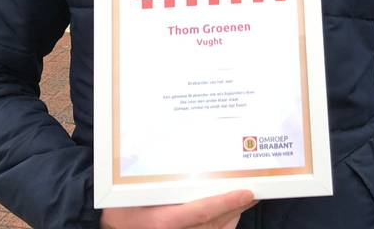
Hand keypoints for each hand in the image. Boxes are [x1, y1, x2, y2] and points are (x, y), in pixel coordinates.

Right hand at [101, 190, 255, 228]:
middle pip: (215, 224)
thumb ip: (152, 180)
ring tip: (246, 199)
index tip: (245, 192)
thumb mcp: (131, 193)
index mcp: (161, 223)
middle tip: (254, 190)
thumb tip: (170, 151)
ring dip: (234, 217)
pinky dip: (224, 226)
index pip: (201, 213)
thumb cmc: (119, 209)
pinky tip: (231, 213)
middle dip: (237, 208)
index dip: (226, 203)